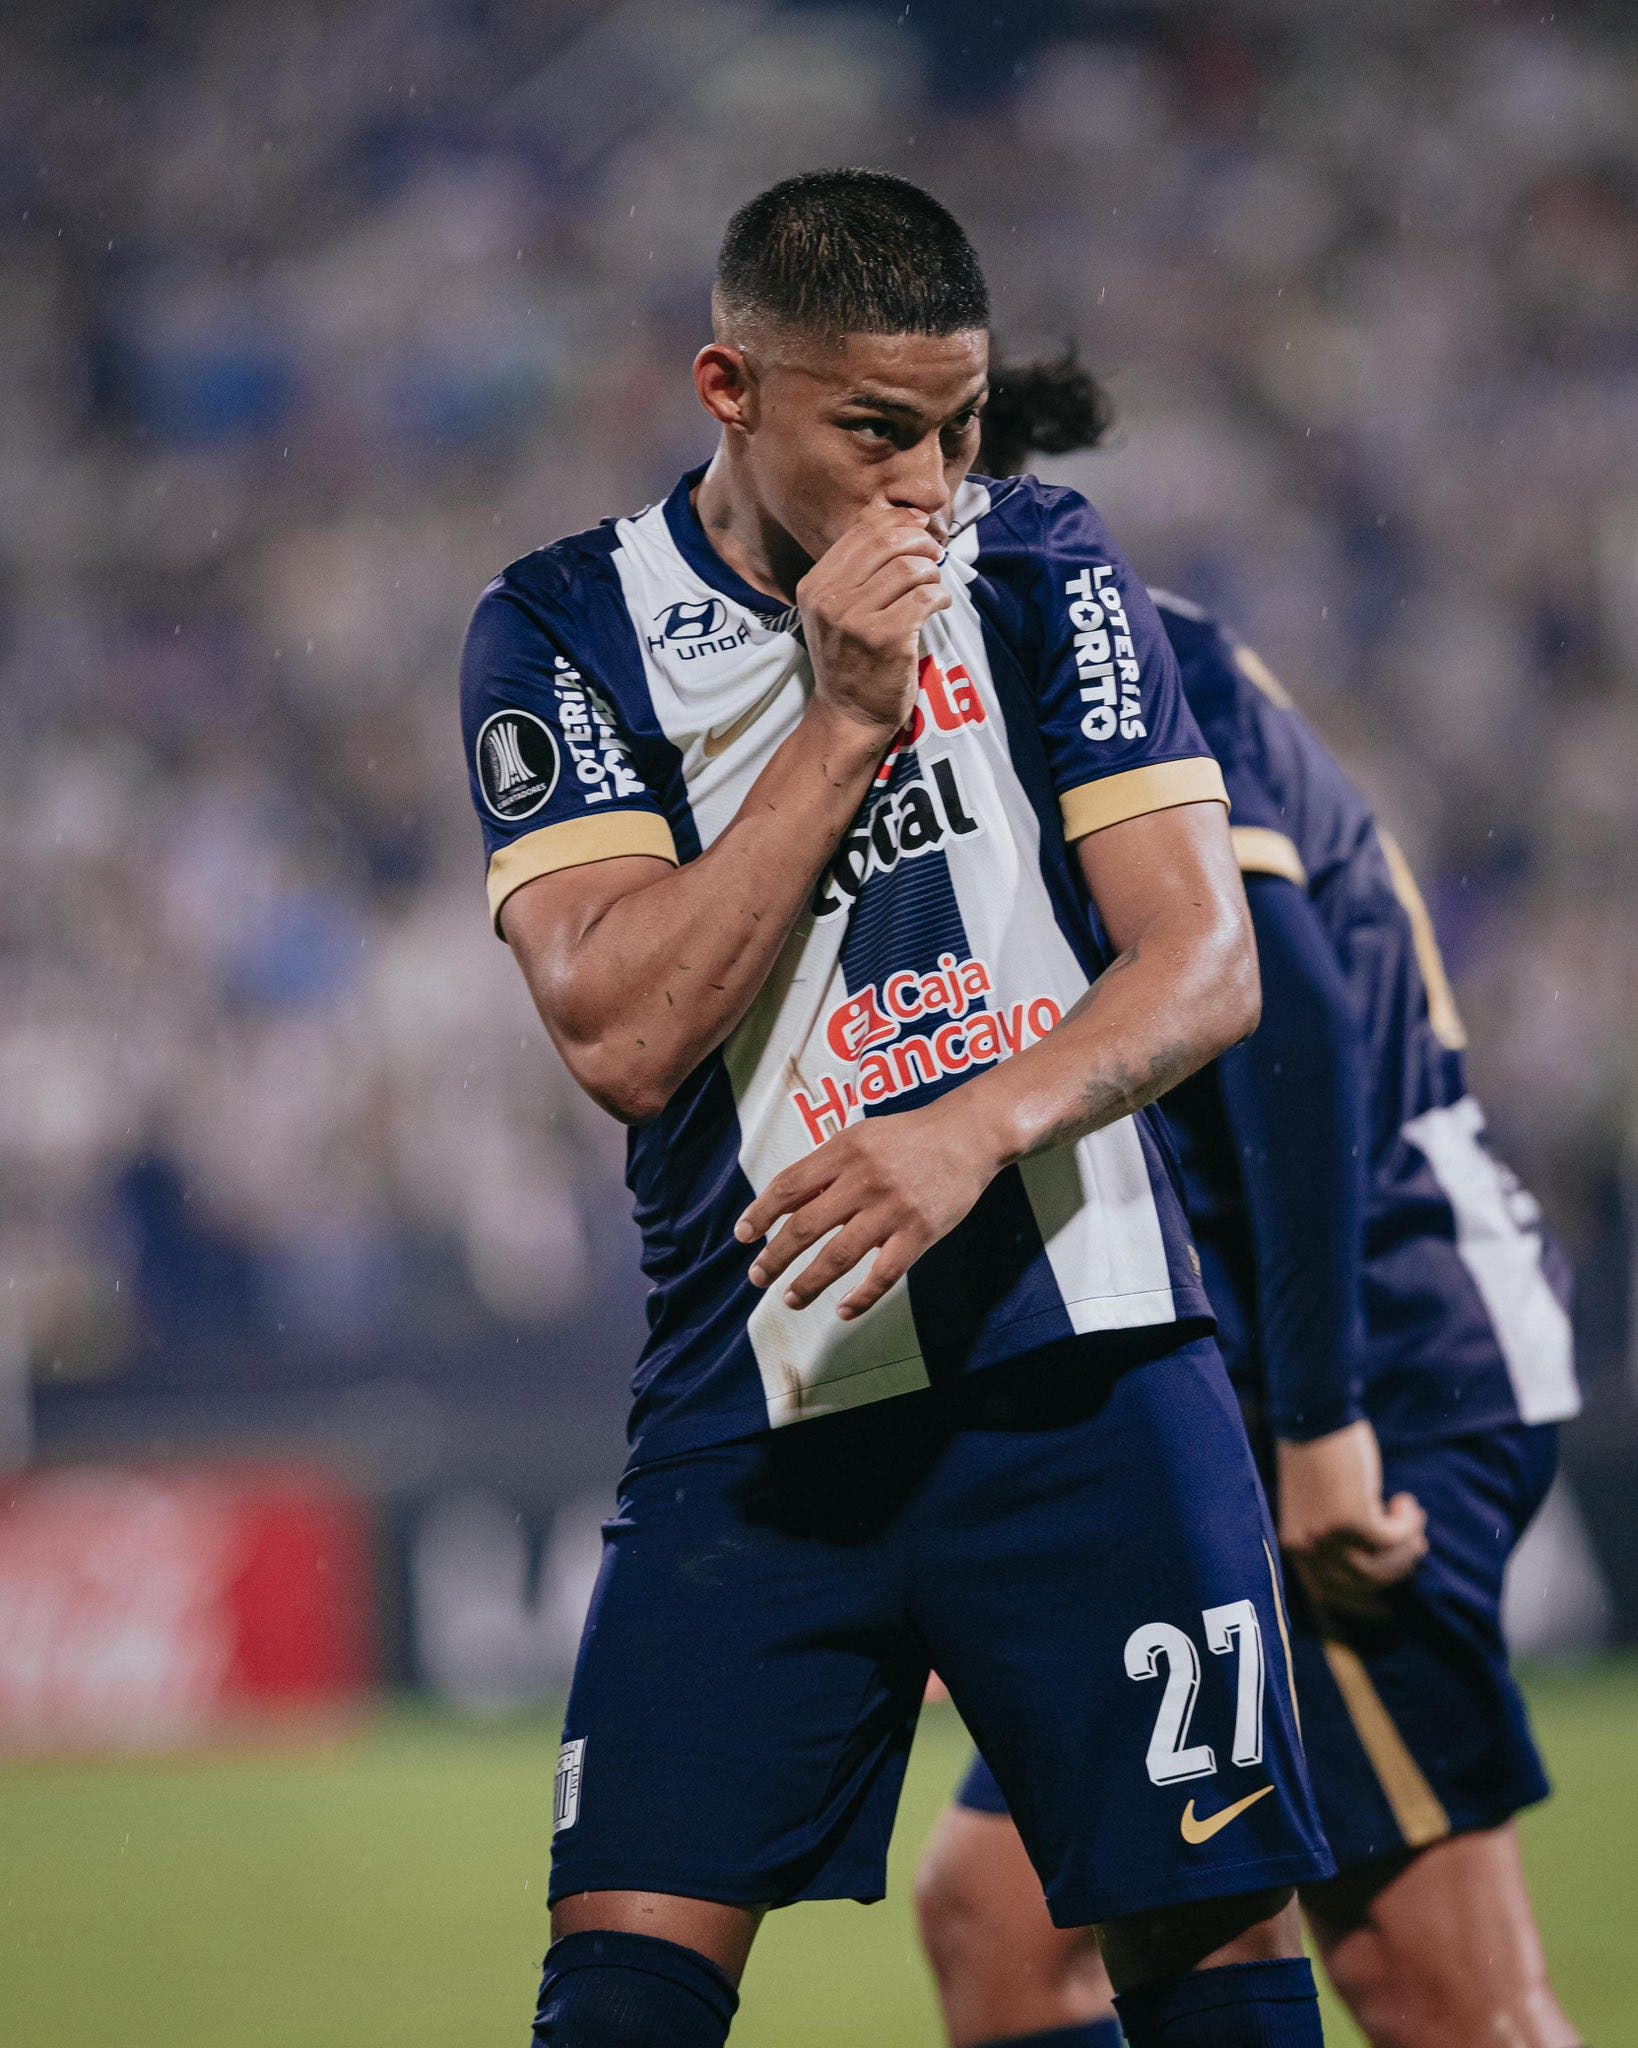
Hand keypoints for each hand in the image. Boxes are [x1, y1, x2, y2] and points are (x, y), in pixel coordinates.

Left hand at [734, 1098, 998, 1318]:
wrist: (968, 1134)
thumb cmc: (908, 1137)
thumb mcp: (861, 1137)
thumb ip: (826, 1168)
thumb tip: (786, 1205)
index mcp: (844, 1151)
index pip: (788, 1186)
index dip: (760, 1214)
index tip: (743, 1236)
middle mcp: (864, 1179)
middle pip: (805, 1226)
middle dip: (775, 1256)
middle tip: (757, 1277)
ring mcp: (892, 1209)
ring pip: (839, 1255)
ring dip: (809, 1282)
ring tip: (790, 1299)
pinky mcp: (920, 1232)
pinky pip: (884, 1274)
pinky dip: (861, 1297)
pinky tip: (842, 1310)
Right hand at [797, 503, 951, 735]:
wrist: (849, 715)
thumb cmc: (851, 660)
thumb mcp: (835, 611)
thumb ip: (857, 571)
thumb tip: (905, 524)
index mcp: (815, 585)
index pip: (862, 530)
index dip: (899, 523)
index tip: (919, 533)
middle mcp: (829, 599)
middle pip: (887, 542)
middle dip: (921, 543)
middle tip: (934, 557)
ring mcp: (855, 619)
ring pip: (909, 568)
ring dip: (932, 573)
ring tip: (932, 587)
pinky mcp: (884, 638)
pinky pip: (924, 596)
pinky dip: (940, 596)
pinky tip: (938, 606)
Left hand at [1275, 1420, 1427, 1620]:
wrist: (1315, 1414)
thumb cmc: (1320, 1454)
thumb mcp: (1320, 1505)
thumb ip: (1336, 1536)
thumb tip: (1381, 1561)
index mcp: (1294, 1545)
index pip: (1326, 1596)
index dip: (1358, 1607)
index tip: (1385, 1612)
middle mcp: (1308, 1547)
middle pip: (1365, 1585)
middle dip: (1397, 1570)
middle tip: (1415, 1547)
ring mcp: (1329, 1536)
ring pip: (1385, 1566)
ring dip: (1408, 1546)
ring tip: (1412, 1519)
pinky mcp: (1354, 1519)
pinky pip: (1396, 1538)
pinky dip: (1409, 1523)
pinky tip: (1406, 1501)